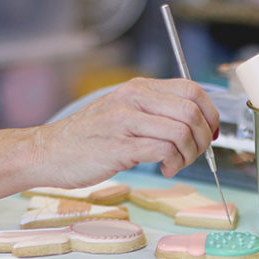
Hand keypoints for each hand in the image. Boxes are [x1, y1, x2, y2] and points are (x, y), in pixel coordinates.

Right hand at [35, 77, 219, 185]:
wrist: (48, 152)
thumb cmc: (89, 138)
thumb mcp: (124, 112)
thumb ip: (156, 113)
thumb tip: (197, 124)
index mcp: (138, 88)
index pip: (192, 90)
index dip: (210, 113)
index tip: (210, 133)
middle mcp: (133, 99)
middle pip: (192, 111)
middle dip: (204, 138)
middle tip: (196, 154)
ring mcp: (125, 121)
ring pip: (182, 131)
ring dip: (189, 155)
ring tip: (176, 165)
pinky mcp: (119, 147)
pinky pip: (164, 151)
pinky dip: (174, 164)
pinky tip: (165, 170)